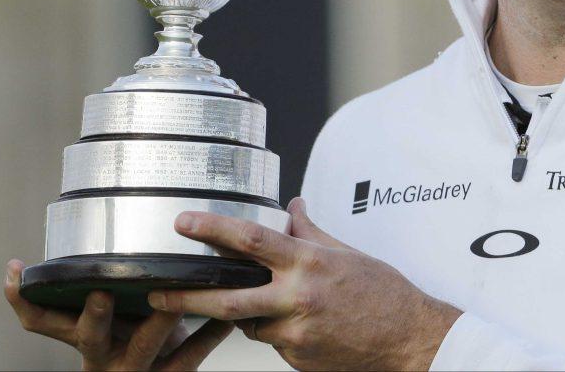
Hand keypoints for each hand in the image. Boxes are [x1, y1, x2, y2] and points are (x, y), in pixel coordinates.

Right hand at [4, 260, 233, 370]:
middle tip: (102, 291)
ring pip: (144, 345)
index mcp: (81, 335)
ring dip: (162, 319)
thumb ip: (106, 283)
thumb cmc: (134, 338)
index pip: (40, 320)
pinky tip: (229, 320)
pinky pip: (191, 356)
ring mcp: (134, 369)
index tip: (18, 268)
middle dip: (93, 314)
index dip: (23, 298)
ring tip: (180, 296)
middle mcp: (101, 354)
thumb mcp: (112, 317)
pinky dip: (210, 335)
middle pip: (88, 335)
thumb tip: (99, 225)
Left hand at [146, 198, 461, 370]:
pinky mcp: (296, 358)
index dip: (212, 229)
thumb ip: (311, 232)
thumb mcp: (347, 253)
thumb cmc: (383, 293)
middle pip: (227, 297)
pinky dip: (268, 329)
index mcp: (309, 263)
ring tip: (240, 301)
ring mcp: (295, 333)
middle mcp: (297, 297)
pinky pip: (269, 342)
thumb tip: (292, 207)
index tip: (183, 222)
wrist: (408, 338)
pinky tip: (288, 323)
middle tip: (156, 290)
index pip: (250, 240)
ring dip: (238, 313)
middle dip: (185, 296)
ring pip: (246, 323)